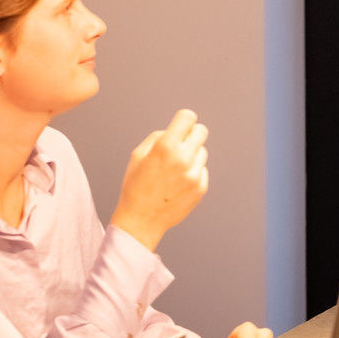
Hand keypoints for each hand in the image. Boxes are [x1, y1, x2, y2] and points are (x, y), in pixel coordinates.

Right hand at [109, 109, 209, 251]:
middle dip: (191, 134)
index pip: (188, 117)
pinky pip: (202, 170)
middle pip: (201, 131)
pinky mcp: (201, 187)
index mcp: (166, 147)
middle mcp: (183, 159)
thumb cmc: (136, 186)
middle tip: (181, 145)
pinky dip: (193, 173)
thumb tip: (179, 130)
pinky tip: (177, 184)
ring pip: (202, 151)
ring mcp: (194, 174)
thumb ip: (159, 137)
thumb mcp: (138, 155)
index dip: (183, 120)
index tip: (180, 127)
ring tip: (173, 170)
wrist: (140, 220)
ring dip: (192, 156)